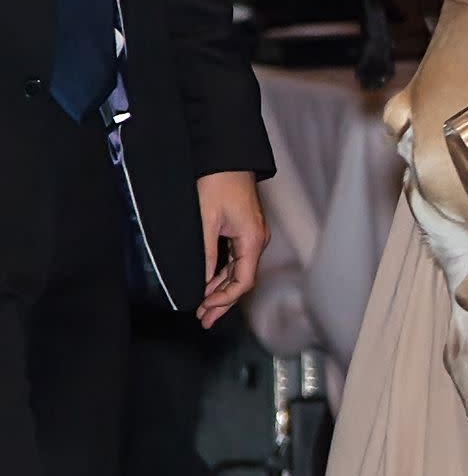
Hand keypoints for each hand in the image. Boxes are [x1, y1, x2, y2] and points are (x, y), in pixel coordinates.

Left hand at [195, 171, 269, 329]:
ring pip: (239, 270)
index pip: (243, 281)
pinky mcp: (245, 227)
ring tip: (203, 306)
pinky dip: (223, 274)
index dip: (224, 301)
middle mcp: (257, 238)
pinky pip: (237, 258)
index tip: (204, 311)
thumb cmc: (218, 183)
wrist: (227, 156)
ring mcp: (252, 233)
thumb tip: (203, 283)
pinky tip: (209, 282)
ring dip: (221, 289)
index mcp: (252, 239)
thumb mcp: (206, 221)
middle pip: (243, 279)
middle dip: (223, 301)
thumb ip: (206, 255)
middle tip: (203, 319)